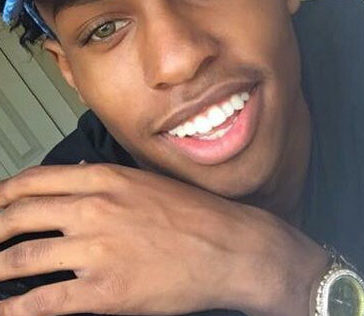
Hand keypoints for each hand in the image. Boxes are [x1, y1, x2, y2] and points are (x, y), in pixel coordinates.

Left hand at [0, 164, 327, 315]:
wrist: (228, 246)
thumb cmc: (194, 214)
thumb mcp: (147, 182)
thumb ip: (107, 179)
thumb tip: (76, 175)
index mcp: (106, 178)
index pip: (34, 180)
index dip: (4, 193)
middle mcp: (95, 208)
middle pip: (19, 215)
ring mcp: (97, 249)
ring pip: (22, 258)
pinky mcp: (105, 291)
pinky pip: (44, 301)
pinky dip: (15, 308)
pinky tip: (7, 310)